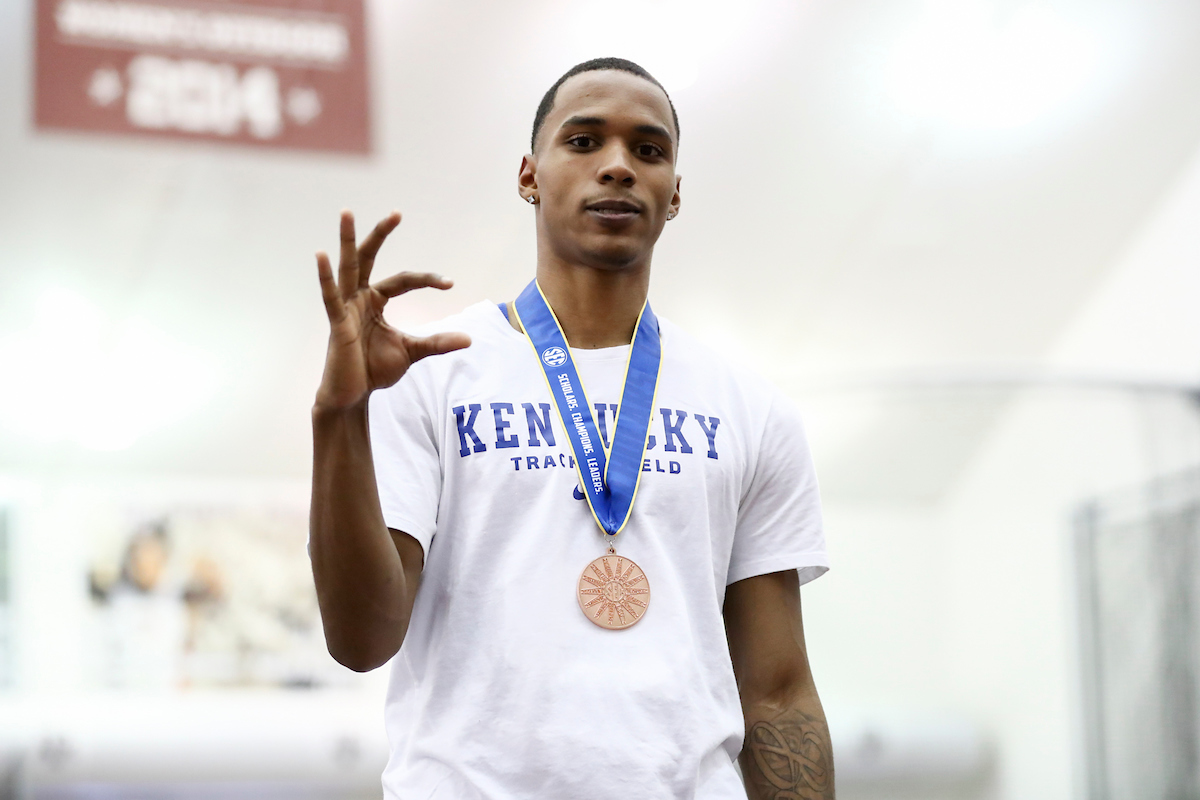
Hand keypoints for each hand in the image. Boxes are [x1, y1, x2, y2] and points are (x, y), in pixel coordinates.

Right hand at [314, 210, 469, 413]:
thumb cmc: (374, 371)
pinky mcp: (337, 322)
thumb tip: (469, 339)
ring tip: (346, 213)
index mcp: (374, 301)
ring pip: (348, 267)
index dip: (428, 280)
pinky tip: (321, 255)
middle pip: (369, 259)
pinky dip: (325, 276)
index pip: (404, 280)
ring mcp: (346, 308)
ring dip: (348, 240)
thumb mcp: (412, 352)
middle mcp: (359, 298)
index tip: (451, 283)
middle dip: (381, 235)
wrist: (354, 395)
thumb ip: (437, 343)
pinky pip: (330, 296)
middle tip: (397, 213)